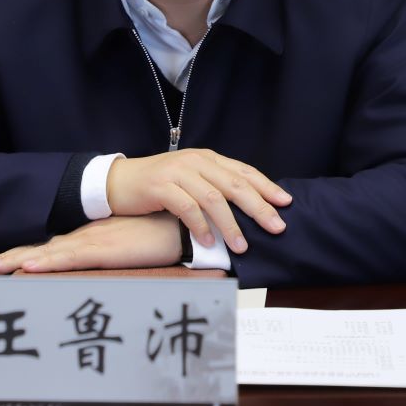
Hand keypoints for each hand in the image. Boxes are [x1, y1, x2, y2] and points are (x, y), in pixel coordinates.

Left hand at [0, 214, 181, 274]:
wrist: (179, 226)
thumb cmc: (156, 238)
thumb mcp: (125, 250)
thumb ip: (108, 256)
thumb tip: (96, 267)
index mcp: (86, 239)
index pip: (47, 250)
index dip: (20, 256)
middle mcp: (82, 239)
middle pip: (37, 251)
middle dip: (7, 258)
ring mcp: (90, 243)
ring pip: (45, 255)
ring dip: (15, 260)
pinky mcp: (103, 250)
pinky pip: (69, 259)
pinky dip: (46, 263)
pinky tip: (26, 267)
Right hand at [105, 149, 291, 253]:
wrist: (119, 181)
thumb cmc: (159, 185)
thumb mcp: (191, 179)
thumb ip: (215, 187)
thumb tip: (249, 208)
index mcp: (207, 158)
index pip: (243, 171)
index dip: (267, 186)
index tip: (286, 203)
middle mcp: (196, 161)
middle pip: (235, 184)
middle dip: (258, 207)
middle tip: (276, 227)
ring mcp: (178, 172)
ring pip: (213, 198)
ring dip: (230, 225)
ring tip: (241, 246)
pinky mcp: (161, 187)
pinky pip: (187, 207)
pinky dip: (200, 226)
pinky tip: (208, 242)